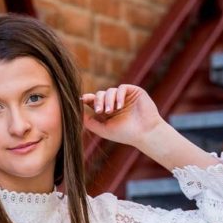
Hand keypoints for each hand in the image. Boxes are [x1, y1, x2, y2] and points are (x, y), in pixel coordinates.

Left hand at [82, 83, 217, 170]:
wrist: (145, 133)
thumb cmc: (125, 134)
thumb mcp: (103, 130)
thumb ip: (89, 122)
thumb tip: (77, 112)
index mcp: (106, 111)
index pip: (94, 101)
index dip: (87, 99)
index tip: (81, 100)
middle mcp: (114, 102)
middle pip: (100, 94)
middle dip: (98, 101)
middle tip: (100, 111)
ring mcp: (123, 96)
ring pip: (109, 91)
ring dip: (108, 100)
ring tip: (111, 111)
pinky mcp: (133, 91)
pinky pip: (121, 88)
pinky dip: (118, 96)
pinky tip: (119, 106)